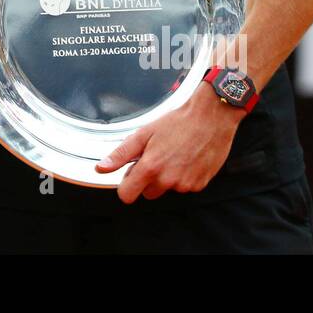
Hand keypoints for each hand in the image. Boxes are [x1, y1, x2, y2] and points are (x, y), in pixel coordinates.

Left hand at [95, 81, 243, 202]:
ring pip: (167, 189)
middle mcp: (168, 180)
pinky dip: (184, 176)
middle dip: (148, 179)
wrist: (211, 118)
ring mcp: (185, 184)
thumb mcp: (144, 133)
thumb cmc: (178, 122)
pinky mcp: (200, 185)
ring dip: (167, 178)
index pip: (127, 195)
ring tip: (174, 154)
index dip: (126, 186)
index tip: (131, 176)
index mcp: (151, 167)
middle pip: (148, 193)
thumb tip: (101, 168)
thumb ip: (121, 154)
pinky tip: (187, 158)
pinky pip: (185, 187)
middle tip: (156, 157)